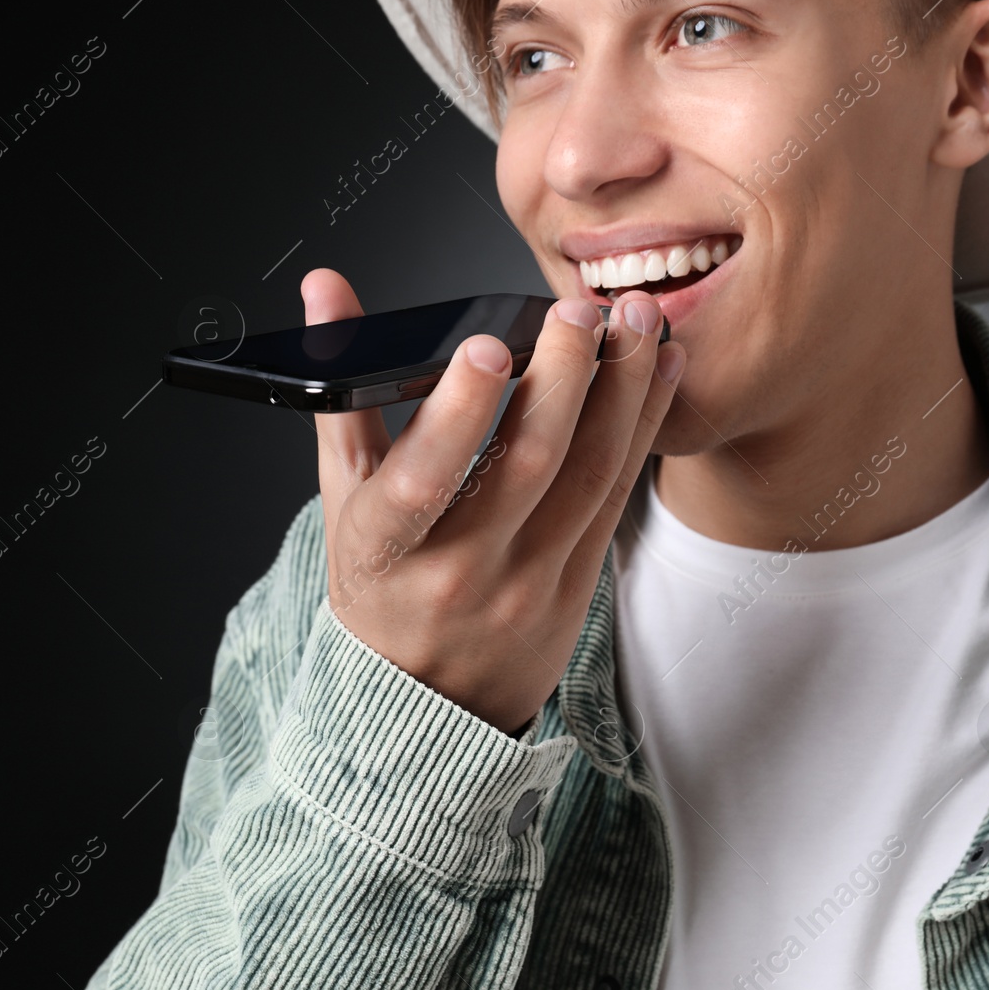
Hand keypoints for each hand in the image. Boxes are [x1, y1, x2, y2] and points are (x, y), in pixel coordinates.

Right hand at [304, 269, 684, 733]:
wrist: (428, 701)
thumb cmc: (380, 584)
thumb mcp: (344, 497)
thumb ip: (342, 389)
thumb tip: (326, 288)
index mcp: (385, 547)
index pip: (421, 480)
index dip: (459, 412)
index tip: (488, 345)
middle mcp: (458, 571)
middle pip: (527, 466)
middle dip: (564, 376)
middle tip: (582, 308)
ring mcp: (526, 585)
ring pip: (588, 476)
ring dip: (623, 390)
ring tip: (638, 320)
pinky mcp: (576, 590)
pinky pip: (616, 498)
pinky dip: (642, 428)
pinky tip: (661, 371)